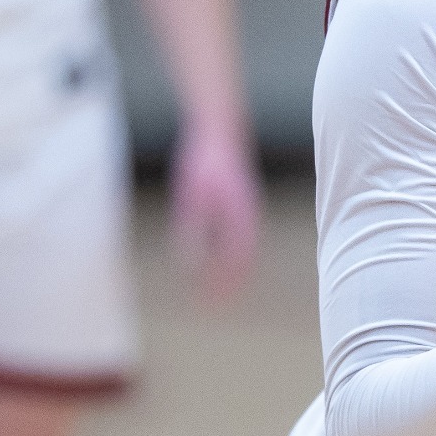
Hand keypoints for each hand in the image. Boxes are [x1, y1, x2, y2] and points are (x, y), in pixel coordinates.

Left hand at [168, 119, 261, 302]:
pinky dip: (229, 255)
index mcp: (239, 216)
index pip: (235, 261)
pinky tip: (214, 261)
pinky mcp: (241, 204)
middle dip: (228, 285)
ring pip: (242, 250)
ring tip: (214, 291)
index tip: (210, 305)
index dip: (224, 284)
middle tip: (212, 307)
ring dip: (230, 272)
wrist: (220, 128)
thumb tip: (187, 262)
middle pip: (242, 260)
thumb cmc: (203, 160)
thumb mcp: (190, 196)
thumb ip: (191, 229)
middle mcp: (248, 216)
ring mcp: (247, 210)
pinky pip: (238, 237)